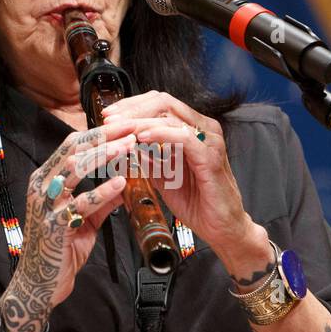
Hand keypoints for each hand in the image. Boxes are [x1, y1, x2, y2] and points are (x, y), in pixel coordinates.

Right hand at [0, 124, 136, 331]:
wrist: (40, 284)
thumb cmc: (60, 251)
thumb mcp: (84, 221)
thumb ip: (101, 202)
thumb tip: (124, 185)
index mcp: (45, 180)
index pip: (71, 145)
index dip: (98, 134)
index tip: (125, 127)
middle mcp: (41, 187)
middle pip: (73, 150)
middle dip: (104, 137)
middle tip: (131, 130)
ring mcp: (45, 205)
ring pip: (73, 170)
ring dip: (104, 156)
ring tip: (128, 148)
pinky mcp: (53, 226)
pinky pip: (80, 204)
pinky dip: (102, 192)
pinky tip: (121, 183)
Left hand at [100, 90, 259, 259]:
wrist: (221, 228)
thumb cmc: (197, 202)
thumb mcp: (163, 176)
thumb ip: (147, 157)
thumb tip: (125, 143)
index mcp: (193, 129)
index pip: (160, 104)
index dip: (132, 106)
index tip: (109, 116)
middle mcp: (204, 128)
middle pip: (164, 103)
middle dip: (131, 109)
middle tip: (109, 120)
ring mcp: (209, 140)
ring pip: (170, 117)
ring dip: (139, 121)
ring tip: (118, 128)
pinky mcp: (211, 157)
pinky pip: (183, 138)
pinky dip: (160, 135)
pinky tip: (141, 138)